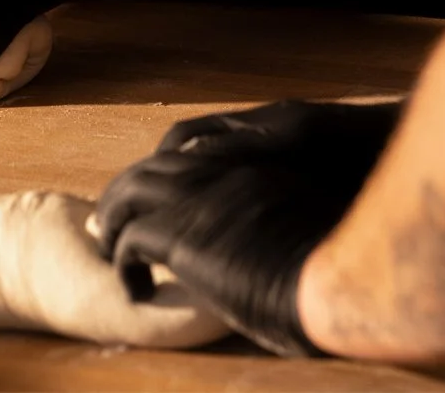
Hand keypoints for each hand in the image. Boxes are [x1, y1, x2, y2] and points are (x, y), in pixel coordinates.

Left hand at [94, 100, 400, 355]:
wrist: (331, 280)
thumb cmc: (338, 261)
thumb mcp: (312, 220)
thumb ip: (284, 212)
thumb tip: (274, 234)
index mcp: (251, 166)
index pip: (190, 155)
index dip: (163, 175)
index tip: (148, 198)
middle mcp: (221, 172)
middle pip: (154, 166)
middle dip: (126, 190)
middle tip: (110, 222)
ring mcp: (200, 198)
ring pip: (131, 191)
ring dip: (112, 219)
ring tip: (107, 249)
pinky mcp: (182, 234)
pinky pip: (131, 241)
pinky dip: (124, 263)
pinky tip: (135, 290)